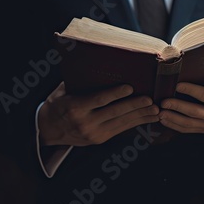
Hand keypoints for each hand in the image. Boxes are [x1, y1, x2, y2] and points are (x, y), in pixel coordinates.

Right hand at [38, 82, 159, 146]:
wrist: (47, 130)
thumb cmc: (57, 103)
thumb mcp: (63, 91)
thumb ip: (80, 82)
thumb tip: (98, 63)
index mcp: (74, 107)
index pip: (98, 100)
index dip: (115, 94)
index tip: (130, 87)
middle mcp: (84, 122)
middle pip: (114, 113)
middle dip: (134, 106)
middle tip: (151, 100)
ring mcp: (93, 133)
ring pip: (121, 124)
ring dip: (140, 116)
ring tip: (156, 110)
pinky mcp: (99, 140)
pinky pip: (121, 130)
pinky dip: (136, 123)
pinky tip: (148, 118)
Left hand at [159, 65, 203, 132]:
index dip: (190, 90)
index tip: (177, 85)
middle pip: (193, 111)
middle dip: (176, 106)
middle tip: (163, 102)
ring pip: (187, 123)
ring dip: (172, 118)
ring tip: (160, 113)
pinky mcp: (203, 129)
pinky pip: (187, 130)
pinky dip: (174, 126)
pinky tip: (164, 121)